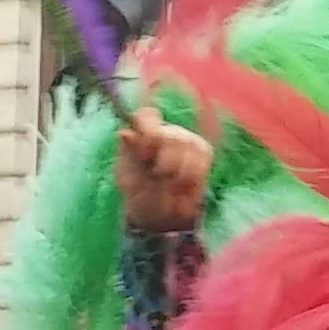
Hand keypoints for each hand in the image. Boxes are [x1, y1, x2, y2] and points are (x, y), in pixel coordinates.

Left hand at [114, 103, 213, 234]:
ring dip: (176, 173)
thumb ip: (127, 155)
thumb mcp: (126, 177)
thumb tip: (124, 133)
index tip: (145, 153)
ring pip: (188, 148)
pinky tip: (182, 185)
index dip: (147, 130)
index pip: (146, 115)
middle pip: (170, 134)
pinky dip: (190, 178)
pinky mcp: (204, 152)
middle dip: (163, 161)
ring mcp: (188, 140)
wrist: (159, 214)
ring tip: (167, 183)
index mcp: (142, 133)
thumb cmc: (138, 192)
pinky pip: (201, 162)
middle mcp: (166, 130)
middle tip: (155, 176)